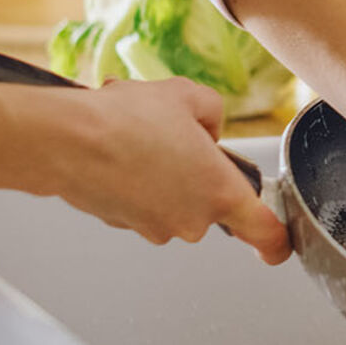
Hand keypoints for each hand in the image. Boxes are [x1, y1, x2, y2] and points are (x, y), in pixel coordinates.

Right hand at [45, 77, 289, 263]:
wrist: (67, 140)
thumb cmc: (126, 121)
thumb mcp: (189, 96)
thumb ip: (213, 112)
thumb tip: (207, 128)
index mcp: (221, 193)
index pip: (264, 232)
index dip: (275, 242)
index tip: (278, 247)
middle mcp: (191, 221)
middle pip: (209, 202)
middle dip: (196, 172)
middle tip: (174, 140)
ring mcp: (154, 227)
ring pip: (172, 199)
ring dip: (163, 174)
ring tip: (139, 140)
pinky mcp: (123, 225)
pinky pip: (142, 202)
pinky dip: (135, 181)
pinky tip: (119, 153)